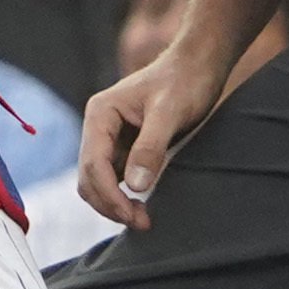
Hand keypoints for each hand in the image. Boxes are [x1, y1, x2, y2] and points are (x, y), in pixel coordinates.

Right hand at [76, 38, 229, 231]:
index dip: (109, 194)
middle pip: (89, 177)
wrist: (199, 66)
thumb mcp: (169, 113)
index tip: (133, 215)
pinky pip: (115, 177)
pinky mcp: (126, 147)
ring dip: (114, 202)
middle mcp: (99, 127)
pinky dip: (123, 195)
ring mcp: (111, 138)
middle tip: (142, 222)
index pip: (93, 164)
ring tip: (144, 218)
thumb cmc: (184, 82)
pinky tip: (144, 203)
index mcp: (100, 114)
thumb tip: (134, 186)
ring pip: (99, 180)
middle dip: (109, 203)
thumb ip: (150, 148)